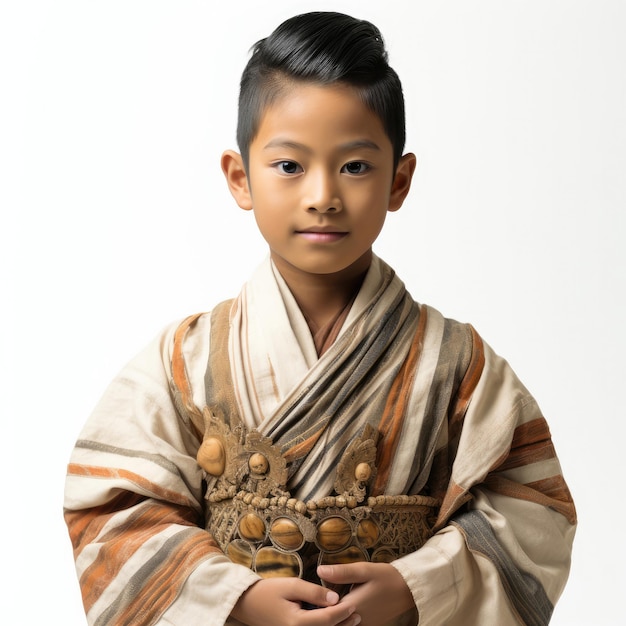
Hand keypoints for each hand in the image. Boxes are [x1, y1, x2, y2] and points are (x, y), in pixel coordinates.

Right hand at [231, 577, 360, 625]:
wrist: (248, 605)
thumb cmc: (269, 591)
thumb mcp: (292, 585)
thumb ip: (314, 592)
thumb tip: (336, 598)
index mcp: (297, 623)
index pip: (327, 619)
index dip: (342, 612)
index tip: (354, 605)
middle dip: (343, 625)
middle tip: (358, 615)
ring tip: (351, 621)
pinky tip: (333, 623)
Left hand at [318, 562, 415, 625]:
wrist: (408, 590)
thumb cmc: (386, 577)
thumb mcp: (364, 570)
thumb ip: (342, 572)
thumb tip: (320, 570)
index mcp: (353, 606)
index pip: (327, 611)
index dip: (318, 604)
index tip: (312, 597)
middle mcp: (357, 621)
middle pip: (333, 621)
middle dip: (325, 612)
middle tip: (318, 601)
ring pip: (342, 624)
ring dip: (334, 616)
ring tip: (329, 604)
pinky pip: (351, 624)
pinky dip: (344, 619)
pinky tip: (343, 607)